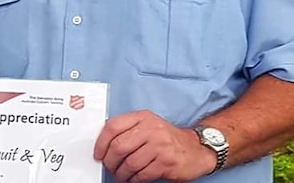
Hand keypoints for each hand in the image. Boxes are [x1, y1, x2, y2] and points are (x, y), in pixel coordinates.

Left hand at [93, 110, 215, 182]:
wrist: (196, 149)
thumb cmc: (167, 138)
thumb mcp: (148, 125)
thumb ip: (128, 129)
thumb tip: (103, 143)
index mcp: (142, 117)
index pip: (113, 126)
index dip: (100, 142)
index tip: (98, 153)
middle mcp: (151, 129)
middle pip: (118, 146)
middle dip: (109, 161)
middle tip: (109, 167)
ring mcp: (160, 146)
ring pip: (129, 163)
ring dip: (121, 173)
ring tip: (120, 175)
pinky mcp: (166, 163)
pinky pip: (142, 174)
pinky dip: (134, 179)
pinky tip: (133, 179)